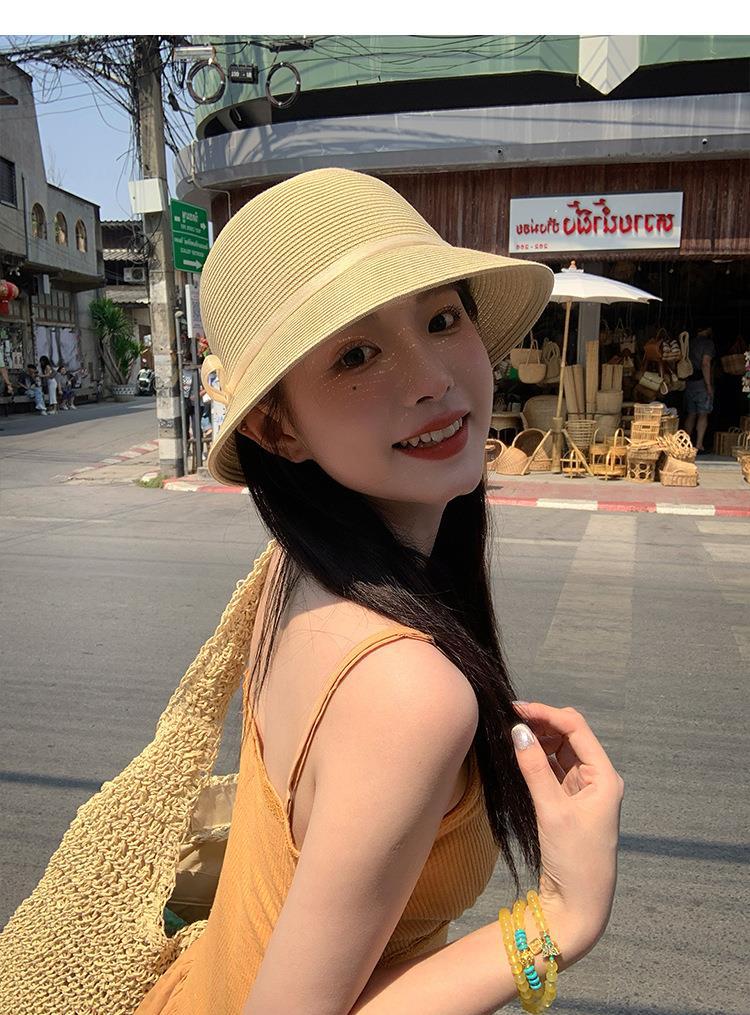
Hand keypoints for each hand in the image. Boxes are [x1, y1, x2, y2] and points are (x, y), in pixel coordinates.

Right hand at [510, 702, 624, 961]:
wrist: (578, 905)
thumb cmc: (574, 859)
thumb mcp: (552, 811)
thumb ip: (534, 768)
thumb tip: (518, 730)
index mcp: (604, 776)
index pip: (576, 728)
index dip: (546, 714)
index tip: (515, 708)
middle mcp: (597, 778)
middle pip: (569, 736)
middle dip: (541, 723)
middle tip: (507, 718)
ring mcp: (583, 790)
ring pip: (559, 751)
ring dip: (538, 739)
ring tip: (509, 732)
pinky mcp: (569, 802)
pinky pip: (552, 769)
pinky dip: (536, 758)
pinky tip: (518, 752)